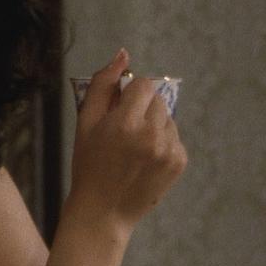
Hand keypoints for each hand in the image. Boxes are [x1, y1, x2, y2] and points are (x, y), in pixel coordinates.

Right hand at [68, 48, 186, 229]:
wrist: (103, 211)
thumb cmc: (88, 164)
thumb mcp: (85, 123)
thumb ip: (102, 84)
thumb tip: (122, 54)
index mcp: (126, 122)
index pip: (142, 84)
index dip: (129, 94)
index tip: (118, 110)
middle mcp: (152, 134)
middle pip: (157, 99)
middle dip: (141, 108)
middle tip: (123, 132)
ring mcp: (169, 149)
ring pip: (167, 117)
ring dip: (153, 124)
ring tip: (134, 148)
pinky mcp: (179, 162)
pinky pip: (174, 136)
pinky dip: (162, 142)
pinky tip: (144, 159)